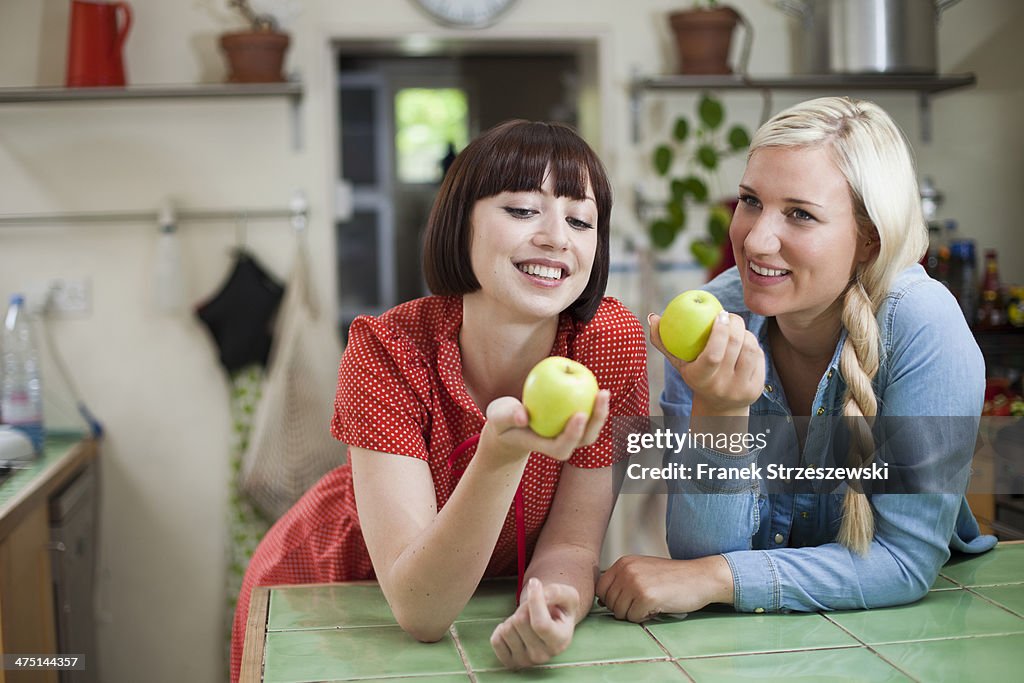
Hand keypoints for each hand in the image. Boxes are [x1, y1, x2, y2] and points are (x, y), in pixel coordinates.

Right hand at [479, 390, 610, 463]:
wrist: (512, 424)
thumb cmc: (504, 421)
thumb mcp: (498, 417)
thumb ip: (508, 416)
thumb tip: (523, 417)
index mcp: (545, 448)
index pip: (563, 446)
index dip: (573, 433)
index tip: (579, 414)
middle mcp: (562, 444)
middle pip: (585, 438)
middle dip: (597, 421)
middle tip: (601, 396)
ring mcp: (571, 436)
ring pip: (592, 428)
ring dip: (601, 412)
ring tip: (603, 392)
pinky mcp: (574, 425)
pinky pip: (588, 414)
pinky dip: (593, 402)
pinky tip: (595, 384)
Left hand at [489, 578, 578, 669]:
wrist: (552, 624)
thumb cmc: (560, 608)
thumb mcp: (567, 595)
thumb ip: (555, 591)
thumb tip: (535, 587)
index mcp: (561, 640)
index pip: (540, 624)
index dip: (535, 600)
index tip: (535, 582)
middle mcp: (544, 656)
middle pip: (520, 622)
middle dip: (524, 606)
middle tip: (532, 607)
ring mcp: (526, 662)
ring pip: (507, 629)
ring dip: (513, 617)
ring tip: (526, 619)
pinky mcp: (511, 662)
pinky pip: (495, 641)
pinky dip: (501, 628)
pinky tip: (514, 629)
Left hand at [596, 555, 733, 621]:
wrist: (700, 577)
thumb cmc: (672, 578)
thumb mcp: (643, 571)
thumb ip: (622, 581)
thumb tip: (601, 602)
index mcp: (623, 562)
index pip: (600, 589)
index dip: (612, 600)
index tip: (629, 601)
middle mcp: (626, 570)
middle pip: (609, 603)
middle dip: (624, 609)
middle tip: (644, 603)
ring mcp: (635, 582)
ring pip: (619, 612)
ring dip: (634, 614)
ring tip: (652, 604)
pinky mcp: (646, 597)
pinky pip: (634, 618)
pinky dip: (645, 618)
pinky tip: (658, 607)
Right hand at [649, 311, 763, 414]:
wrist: (719, 406)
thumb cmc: (694, 375)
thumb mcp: (678, 362)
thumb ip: (663, 341)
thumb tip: (653, 317)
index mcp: (700, 379)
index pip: (713, 355)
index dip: (720, 331)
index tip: (720, 314)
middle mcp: (722, 387)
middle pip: (735, 346)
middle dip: (736, 323)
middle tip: (729, 315)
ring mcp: (741, 389)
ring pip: (750, 349)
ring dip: (745, 333)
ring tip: (736, 329)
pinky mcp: (756, 389)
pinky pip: (760, 357)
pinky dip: (753, 344)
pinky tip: (745, 342)